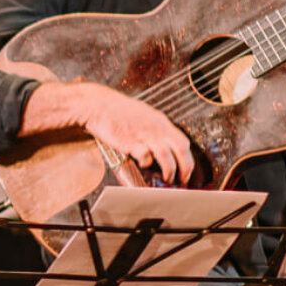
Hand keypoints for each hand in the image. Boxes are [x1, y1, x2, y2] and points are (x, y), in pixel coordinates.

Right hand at [76, 84, 194, 184]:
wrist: (98, 105)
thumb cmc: (117, 111)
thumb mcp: (144, 115)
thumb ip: (156, 129)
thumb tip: (165, 144)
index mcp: (160, 121)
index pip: (183, 141)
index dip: (188, 159)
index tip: (186, 169)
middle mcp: (156, 128)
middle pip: (180, 150)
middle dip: (185, 168)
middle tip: (182, 179)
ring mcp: (144, 135)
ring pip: (166, 156)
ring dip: (169, 171)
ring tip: (167, 178)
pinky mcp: (130, 142)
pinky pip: (145, 157)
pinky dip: (146, 164)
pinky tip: (143, 164)